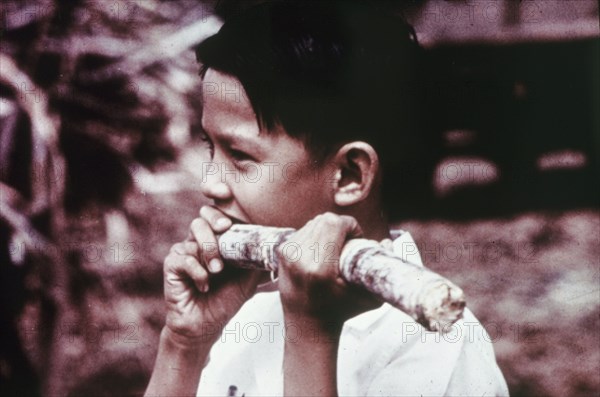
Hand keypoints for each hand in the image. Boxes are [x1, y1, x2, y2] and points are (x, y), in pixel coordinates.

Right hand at [163, 206, 264, 342]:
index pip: (219, 212)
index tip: (226, 198)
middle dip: (215, 218)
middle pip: (204, 215)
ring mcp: (184, 251)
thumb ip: (257, 261)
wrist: (204, 328)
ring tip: (217, 271)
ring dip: (210, 251)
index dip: (220, 199)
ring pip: (194, 234)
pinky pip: (185, 258)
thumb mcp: (248, 281)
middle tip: (224, 227)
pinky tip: (204, 286)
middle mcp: (200, 241)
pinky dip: (198, 272)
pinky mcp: (172, 264)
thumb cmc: (225, 302)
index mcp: (218, 240)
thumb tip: (276, 246)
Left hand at [276, 212, 379, 330]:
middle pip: (323, 220)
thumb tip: (387, 242)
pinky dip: (316, 235)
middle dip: (340, 227)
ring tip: (335, 249)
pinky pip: (304, 230)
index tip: (357, 240)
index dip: (351, 226)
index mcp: (318, 268)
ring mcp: (287, 254)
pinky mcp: (282, 252)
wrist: (307, 326)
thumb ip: (382, 269)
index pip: (334, 224)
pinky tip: (322, 252)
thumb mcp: (369, 298)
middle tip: (348, 244)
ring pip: (313, 223)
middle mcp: (299, 258)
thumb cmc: (340, 312)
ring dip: (328, 230)